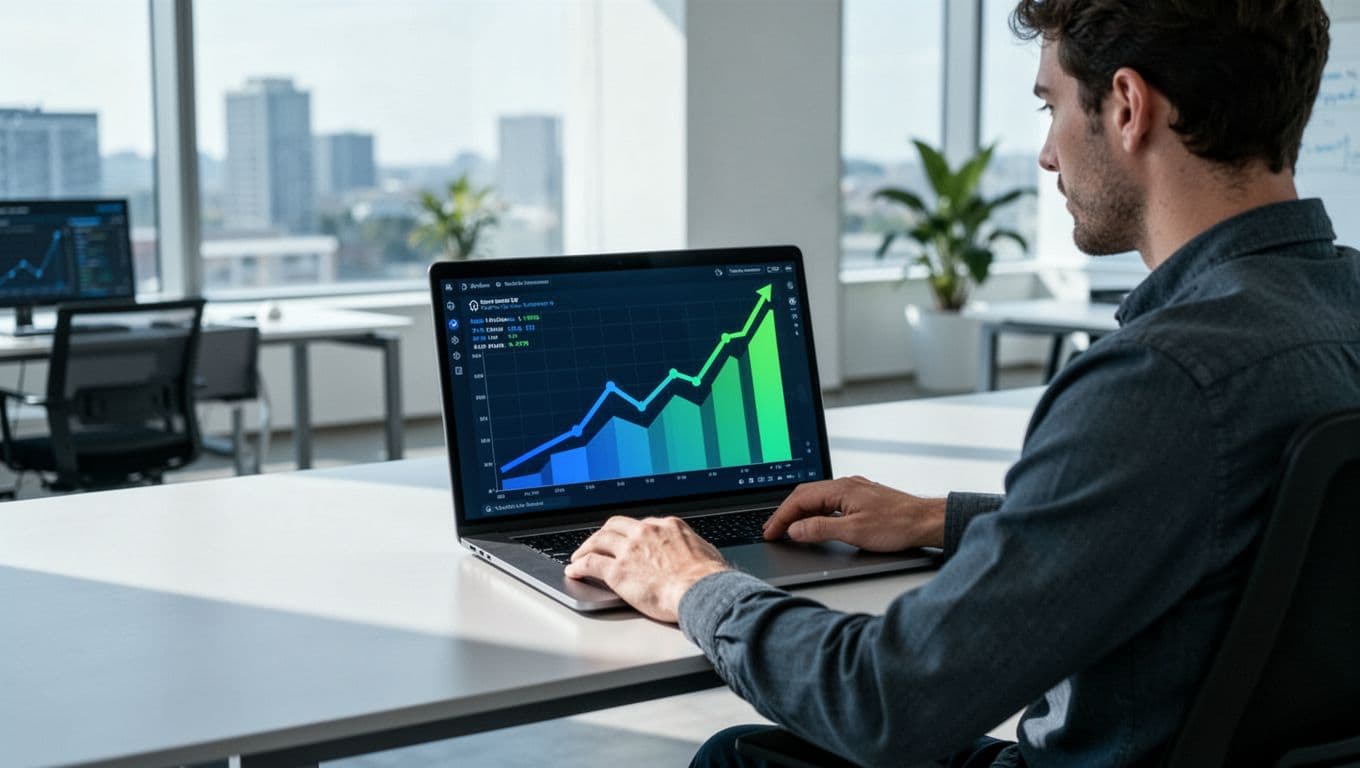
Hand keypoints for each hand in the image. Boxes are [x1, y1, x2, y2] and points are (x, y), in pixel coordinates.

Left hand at [565, 515, 730, 622]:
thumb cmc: (708, 579)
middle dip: (603, 534)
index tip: (625, 540)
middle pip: (615, 526)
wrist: (702, 592)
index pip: (641, 524)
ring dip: (586, 547)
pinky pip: (590, 563)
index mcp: (667, 526)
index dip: (630, 533)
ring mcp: (629, 550)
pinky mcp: (617, 571)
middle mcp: (645, 532)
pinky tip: (574, 570)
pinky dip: (579, 565)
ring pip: (598, 540)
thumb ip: (691, 548)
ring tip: (579, 556)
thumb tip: (695, 554)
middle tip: (597, 543)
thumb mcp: (705, 551)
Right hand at [763, 476, 945, 551]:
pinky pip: (829, 501)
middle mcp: (846, 484)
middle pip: (805, 494)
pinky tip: (814, 521)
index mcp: (840, 489)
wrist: (926, 522)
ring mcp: (854, 490)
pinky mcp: (862, 498)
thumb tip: (795, 530)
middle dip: (785, 512)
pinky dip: (814, 511)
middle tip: (772, 530)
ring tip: (787, 528)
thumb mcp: (854, 532)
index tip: (770, 532)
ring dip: (799, 512)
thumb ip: (820, 529)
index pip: (799, 499)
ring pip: (817, 497)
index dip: (781, 517)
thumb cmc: (898, 525)